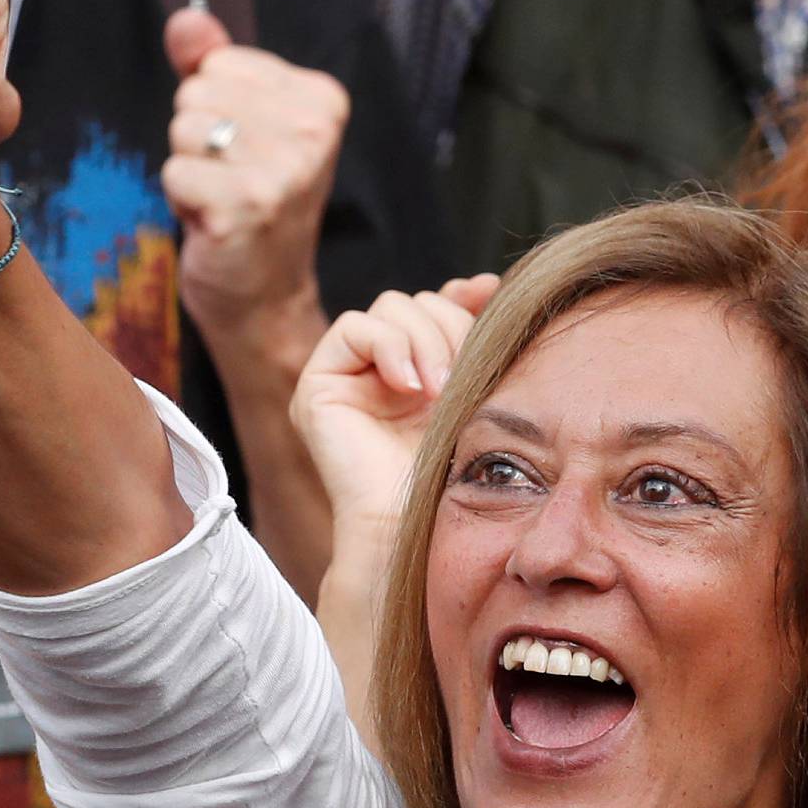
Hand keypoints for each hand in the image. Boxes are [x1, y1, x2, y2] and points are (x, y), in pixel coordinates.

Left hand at [162, 9, 348, 359]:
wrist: (266, 297)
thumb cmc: (249, 203)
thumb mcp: (238, 123)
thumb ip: (210, 63)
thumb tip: (186, 18)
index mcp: (322, 98)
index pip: (219, 63)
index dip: (216, 109)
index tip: (244, 153)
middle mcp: (315, 130)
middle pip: (197, 93)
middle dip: (198, 140)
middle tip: (229, 182)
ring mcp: (287, 170)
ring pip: (183, 130)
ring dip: (190, 170)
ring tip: (222, 200)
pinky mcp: (250, 206)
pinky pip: (176, 172)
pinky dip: (183, 202)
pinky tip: (215, 223)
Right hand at [292, 276, 498, 532]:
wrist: (413, 525)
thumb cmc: (450, 473)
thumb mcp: (473, 391)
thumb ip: (472, 338)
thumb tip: (484, 282)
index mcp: (415, 373)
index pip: (434, 308)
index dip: (460, 297)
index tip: (490, 293)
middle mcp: (376, 371)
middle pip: (414, 302)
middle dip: (447, 328)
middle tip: (460, 378)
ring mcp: (345, 376)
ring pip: (388, 307)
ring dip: (424, 341)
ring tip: (439, 391)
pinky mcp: (317, 385)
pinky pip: (353, 328)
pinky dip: (390, 348)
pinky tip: (411, 389)